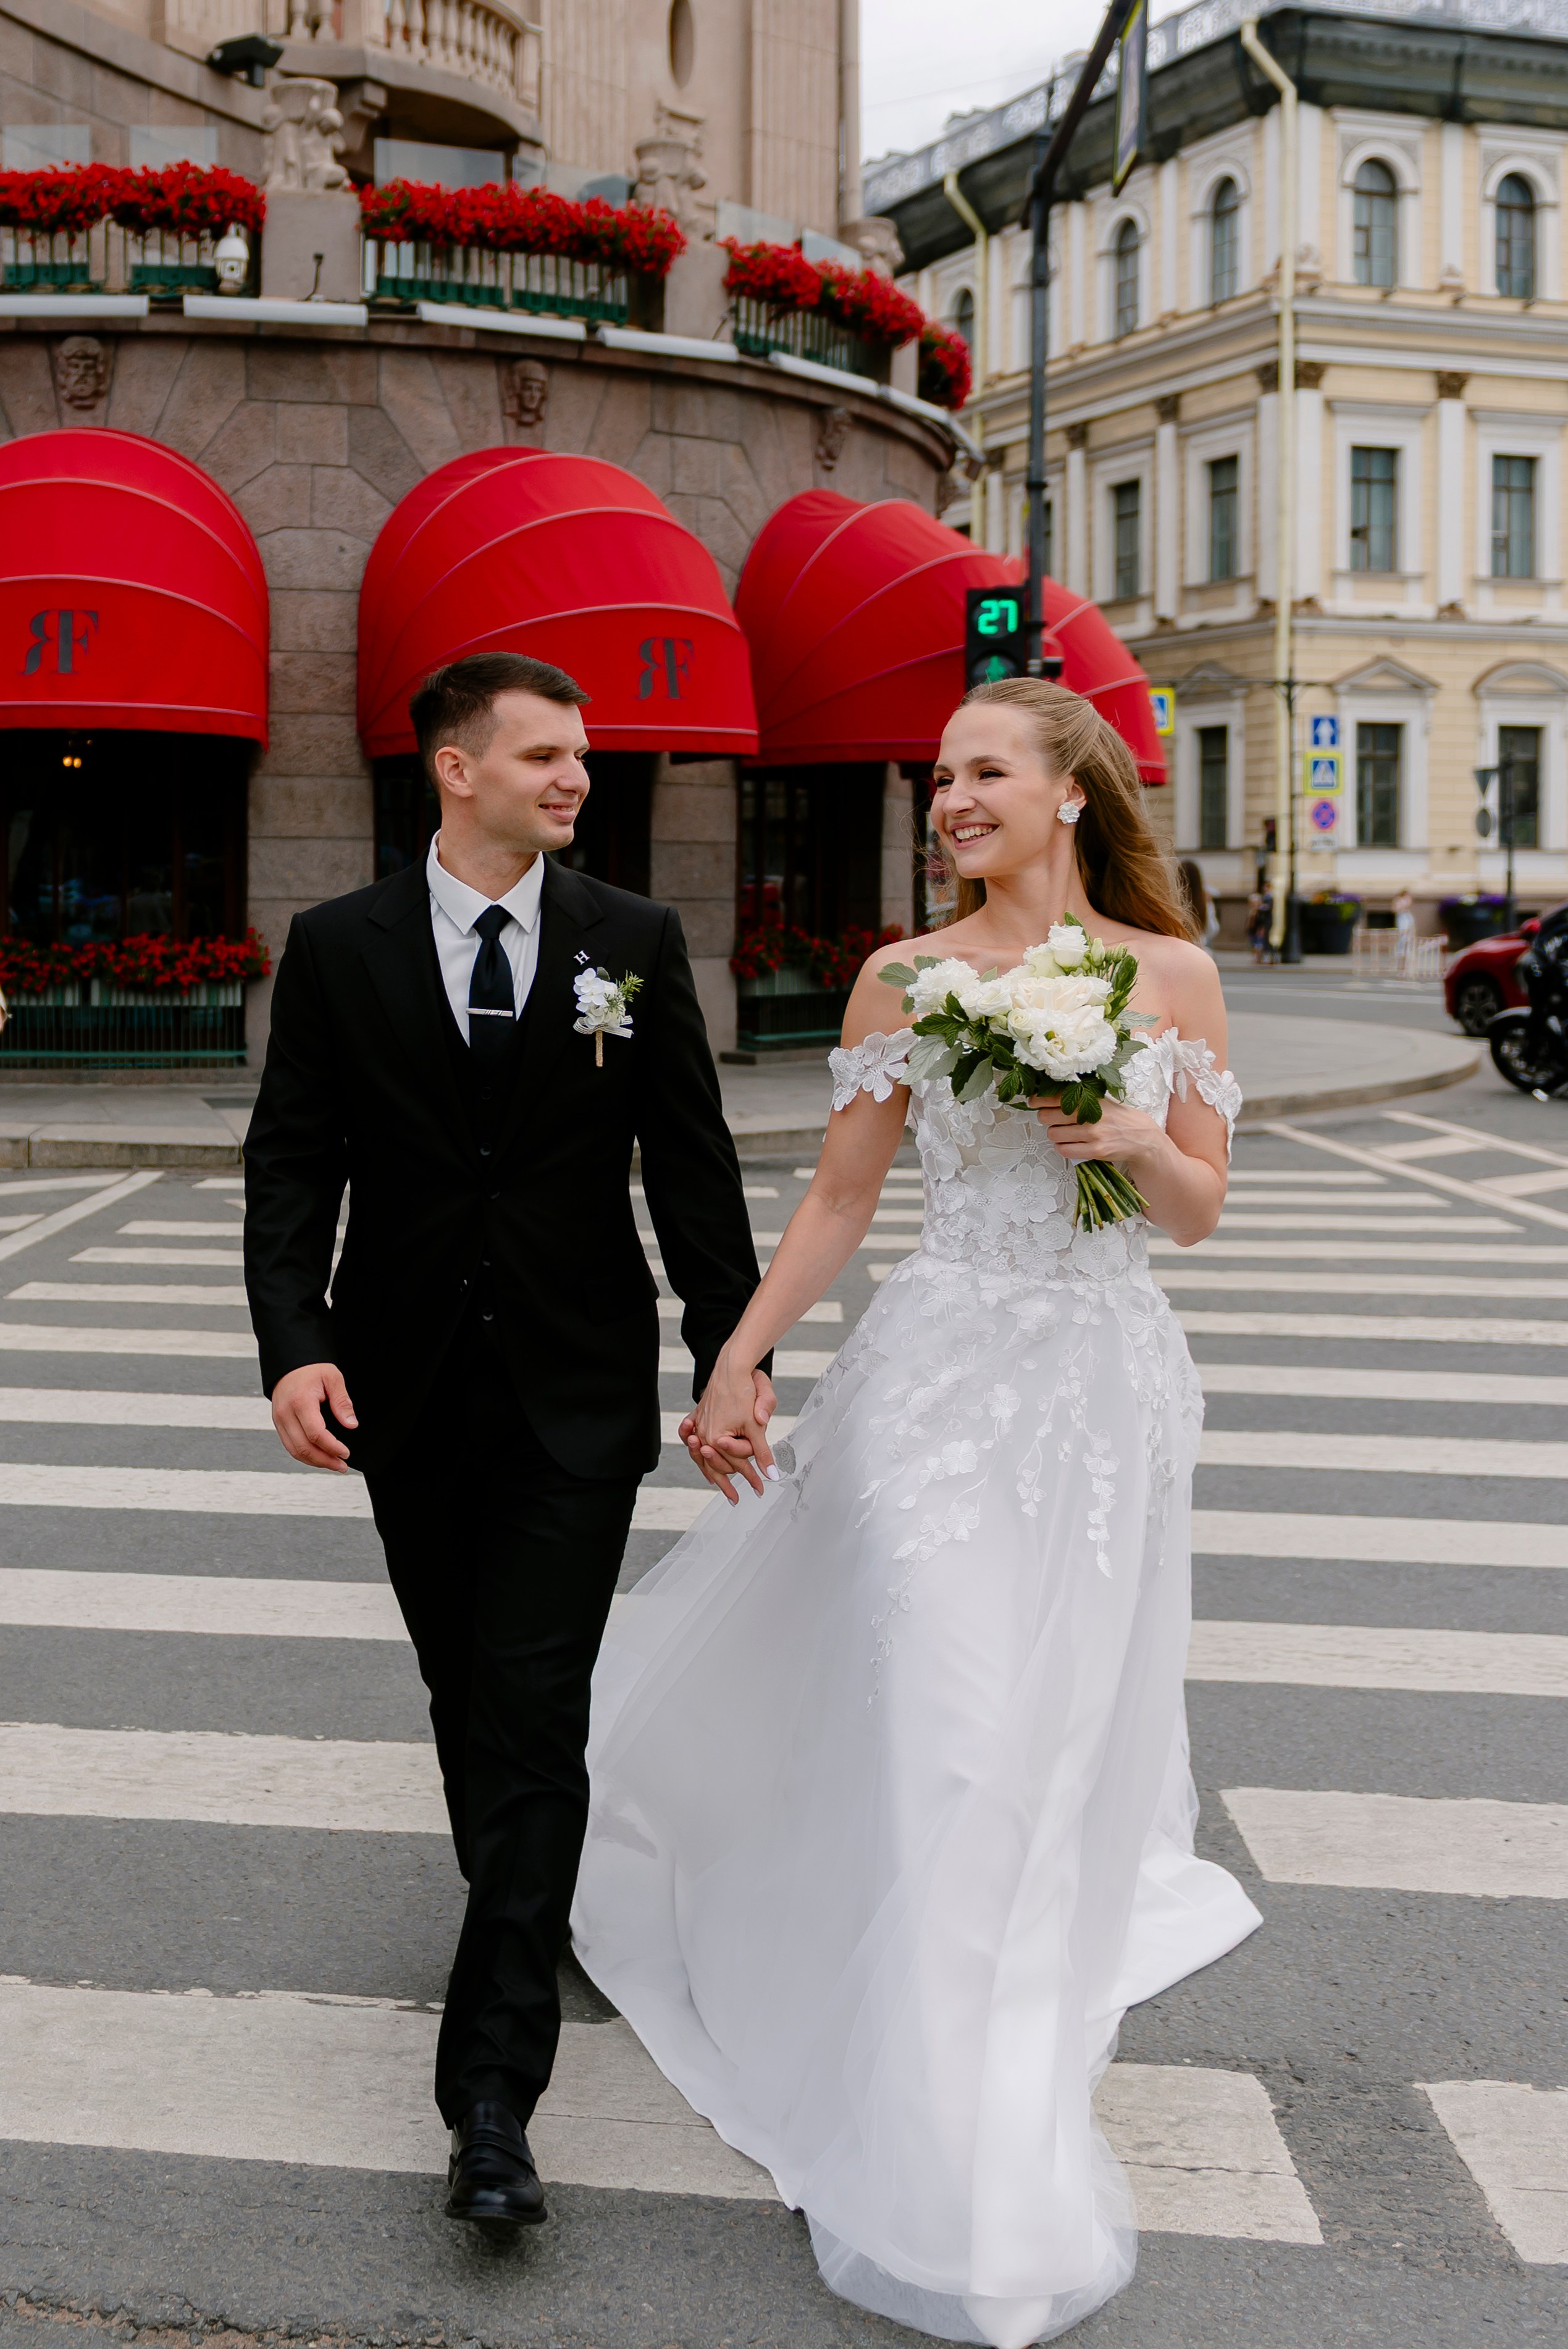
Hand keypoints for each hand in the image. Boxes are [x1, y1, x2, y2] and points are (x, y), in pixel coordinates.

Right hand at [271, 1361, 357, 1470]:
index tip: (346, 1453)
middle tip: (342, 1466)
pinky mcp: (279, 1424)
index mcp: (300, 1402)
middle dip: (325, 1461)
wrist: (289, 1364)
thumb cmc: (311, 1369)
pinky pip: (290, 1446)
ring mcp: (279, 1420)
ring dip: (315, 1462)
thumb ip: (342, 1402)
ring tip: (333, 1465)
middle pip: (303, 1448)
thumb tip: (351, 1424)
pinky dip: (305, 1455)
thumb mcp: (333, 1378)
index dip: (332, 1447)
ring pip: (295, 1451)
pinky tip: (319, 1457)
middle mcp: (286, 1414)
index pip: (316, 1434)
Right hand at [678, 1361, 778, 1504]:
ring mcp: (699, 1426)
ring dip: (711, 1472)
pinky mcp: (699, 1416)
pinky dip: (698, 1452)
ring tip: (719, 1487)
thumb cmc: (744, 1392)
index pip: (737, 1464)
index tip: (761, 1491)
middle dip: (729, 1482)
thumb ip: (762, 1452)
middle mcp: (703, 1434)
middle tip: (737, 1498)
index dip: (752, 1478)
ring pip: (702, 1457)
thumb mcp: (756, 1425)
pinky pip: (694, 1439)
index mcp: (716, 1438)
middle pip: (717, 1465)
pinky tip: (703, 1459)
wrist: (731, 1366)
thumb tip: (773, 1475)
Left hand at [1033, 1093, 1166, 1168]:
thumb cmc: (1117, 1117)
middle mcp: (1090, 1114)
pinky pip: (1065, 1150)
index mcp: (1090, 1098)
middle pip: (1048, 1116)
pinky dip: (1063, 1148)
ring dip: (1054, 1134)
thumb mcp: (1101, 1100)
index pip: (1055, 1096)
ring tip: (1063, 1132)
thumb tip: (1049, 1093)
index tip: (1033, 1101)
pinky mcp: (1095, 1150)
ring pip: (1054, 1134)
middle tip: (1050, 1119)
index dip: (1038, 1099)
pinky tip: (1069, 1144)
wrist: (1141, 1136)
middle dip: (1045, 1117)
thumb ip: (1080, 1096)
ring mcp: (1092, 1133)